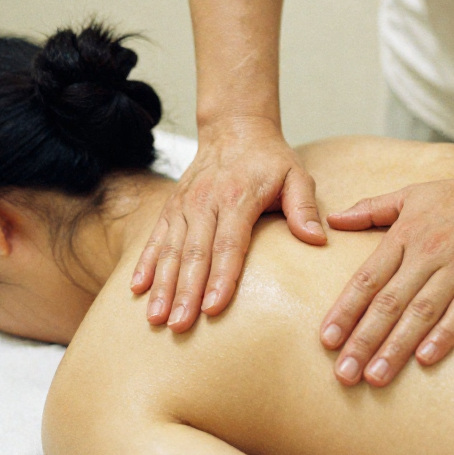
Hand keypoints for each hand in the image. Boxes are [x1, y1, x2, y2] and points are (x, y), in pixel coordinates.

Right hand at [132, 116, 325, 331]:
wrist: (234, 128)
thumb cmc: (270, 159)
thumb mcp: (297, 174)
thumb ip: (305, 206)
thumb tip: (316, 240)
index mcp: (238, 197)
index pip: (229, 243)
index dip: (221, 277)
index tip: (214, 308)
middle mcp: (206, 201)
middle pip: (194, 253)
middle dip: (185, 292)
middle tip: (180, 326)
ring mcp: (184, 205)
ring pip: (169, 250)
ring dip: (162, 286)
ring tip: (156, 319)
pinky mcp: (171, 208)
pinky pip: (154, 238)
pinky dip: (144, 264)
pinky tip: (136, 290)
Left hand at [319, 161, 453, 385]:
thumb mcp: (410, 195)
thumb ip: (370, 209)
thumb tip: (333, 219)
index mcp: (403, 237)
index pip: (367, 279)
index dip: (345, 310)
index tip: (326, 340)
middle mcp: (426, 255)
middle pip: (388, 302)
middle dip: (363, 340)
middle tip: (344, 373)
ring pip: (421, 312)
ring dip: (396, 346)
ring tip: (376, 376)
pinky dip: (444, 335)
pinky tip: (425, 359)